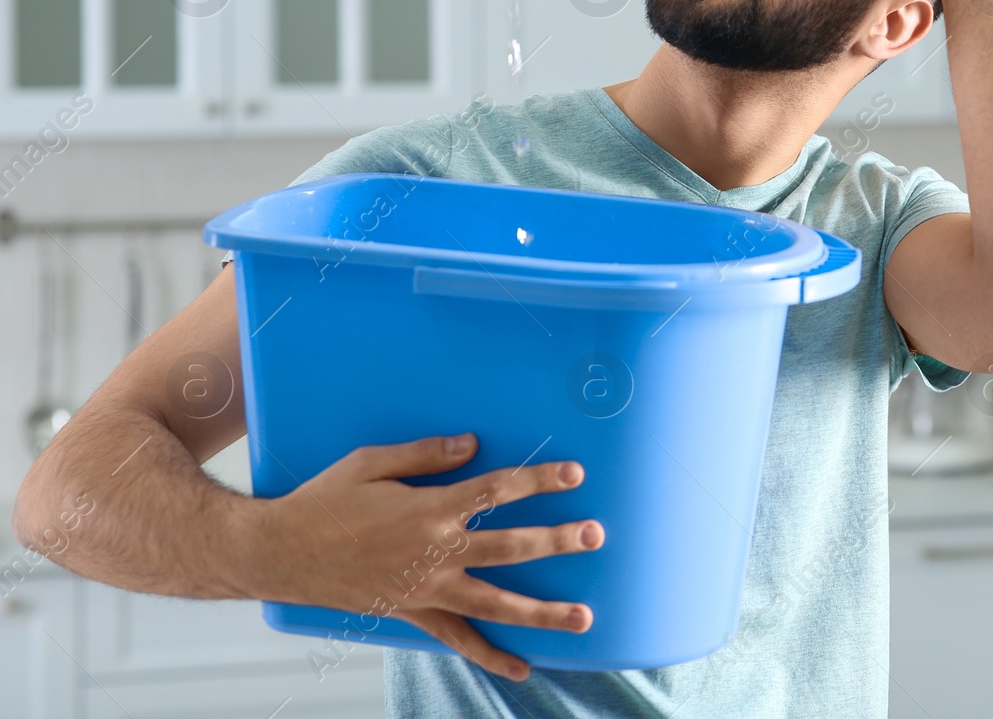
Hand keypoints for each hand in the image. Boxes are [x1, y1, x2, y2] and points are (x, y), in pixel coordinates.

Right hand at [244, 433, 602, 681]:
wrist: (279, 552)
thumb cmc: (323, 501)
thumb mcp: (371, 462)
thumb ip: (426, 453)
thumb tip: (473, 444)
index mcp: (429, 509)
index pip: (497, 491)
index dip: (538, 481)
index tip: (574, 475)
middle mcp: (435, 553)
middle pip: (510, 547)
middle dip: (557, 541)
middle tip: (595, 536)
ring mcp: (426, 589)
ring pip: (496, 603)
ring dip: (542, 611)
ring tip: (583, 618)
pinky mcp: (412, 614)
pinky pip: (458, 639)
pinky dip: (490, 656)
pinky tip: (522, 668)